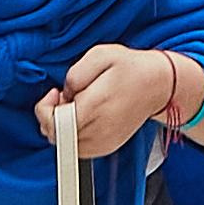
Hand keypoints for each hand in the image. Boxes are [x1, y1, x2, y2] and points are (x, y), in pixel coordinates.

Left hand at [35, 44, 170, 158]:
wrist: (158, 85)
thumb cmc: (131, 69)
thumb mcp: (100, 54)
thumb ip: (75, 74)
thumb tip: (64, 94)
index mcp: (96, 106)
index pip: (55, 124)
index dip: (45, 109)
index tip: (54, 94)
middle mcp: (100, 129)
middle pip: (56, 136)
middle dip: (53, 116)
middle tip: (67, 97)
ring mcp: (104, 142)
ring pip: (65, 146)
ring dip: (62, 127)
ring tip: (78, 106)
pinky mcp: (107, 147)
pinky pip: (78, 149)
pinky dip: (74, 135)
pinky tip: (85, 117)